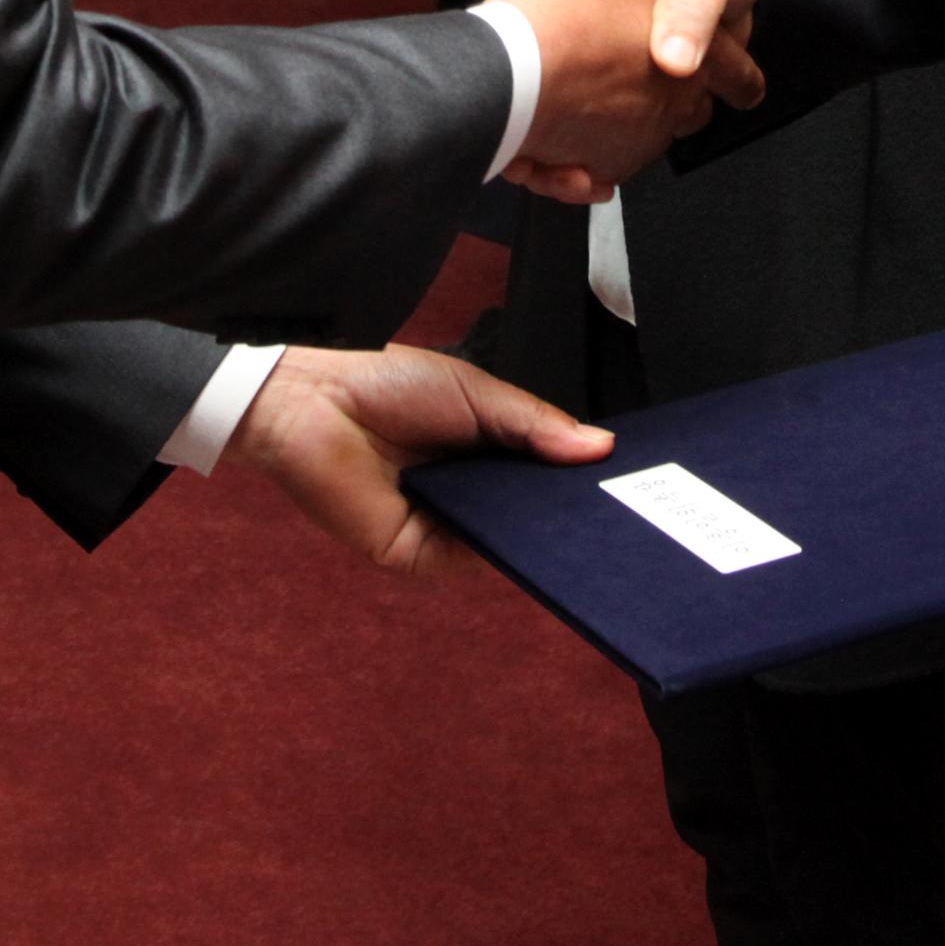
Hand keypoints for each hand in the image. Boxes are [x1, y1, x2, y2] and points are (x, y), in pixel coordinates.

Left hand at [227, 341, 612, 577]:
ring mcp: (444, 528)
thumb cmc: (388, 384)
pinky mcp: (418, 554)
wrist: (317, 400)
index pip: (541, 479)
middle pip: (528, 516)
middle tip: (620, 513)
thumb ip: (537, 425)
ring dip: (538, 534)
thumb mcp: (480, 394)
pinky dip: (497, 550)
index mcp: (483, 454)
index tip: (627, 485)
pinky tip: (524, 534)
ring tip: (584, 523)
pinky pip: (469, 561)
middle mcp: (467, 496)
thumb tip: (601, 447)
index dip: (577, 482)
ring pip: (504, 543)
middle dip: (566, 514)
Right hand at [488, 0, 764, 200]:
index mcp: (693, 58)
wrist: (510, 73)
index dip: (743, 75)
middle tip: (675, 101)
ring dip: (625, 131)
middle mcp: (668, 108)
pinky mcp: (586, 167)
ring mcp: (629, 143)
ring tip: (603, 114)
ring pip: (638, 141)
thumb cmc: (568, 4)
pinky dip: (580, 167)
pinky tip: (564, 156)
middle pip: (688, 113)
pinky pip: (590, 170)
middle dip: (685, 107)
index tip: (749, 90)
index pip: (734, 68)